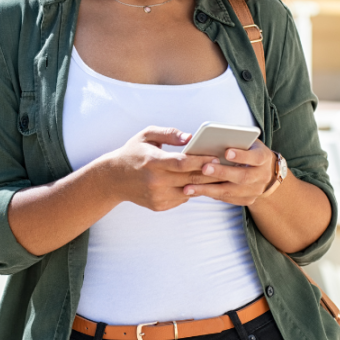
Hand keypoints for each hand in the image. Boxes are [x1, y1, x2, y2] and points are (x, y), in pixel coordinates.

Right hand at [101, 126, 221, 211]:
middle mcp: (155, 181)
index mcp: (153, 161)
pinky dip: (191, 191)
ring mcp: (157, 196)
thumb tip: (190, 137)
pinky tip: (199, 183)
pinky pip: (182, 199)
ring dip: (204, 184)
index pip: (182, 163)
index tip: (216, 157)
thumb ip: (169, 133)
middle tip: (226, 167)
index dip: (201, 161)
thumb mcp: (147, 135)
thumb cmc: (133, 152)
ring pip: (189, 191)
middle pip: (190, 178)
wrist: (114, 178)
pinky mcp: (159, 205)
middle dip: (210, 173)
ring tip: (218, 176)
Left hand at [181, 140, 278, 205]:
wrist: (266, 171)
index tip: (227, 152)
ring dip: (209, 189)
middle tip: (204, 168)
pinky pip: (228, 198)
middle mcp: (262, 176)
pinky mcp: (248, 199)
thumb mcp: (248, 142)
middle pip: (242, 176)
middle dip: (222, 173)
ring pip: (232, 191)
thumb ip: (236, 140)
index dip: (242, 156)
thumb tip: (212, 138)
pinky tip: (196, 191)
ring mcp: (256, 190)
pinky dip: (212, 194)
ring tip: (189, 187)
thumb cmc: (250, 150)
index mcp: (263, 157)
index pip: (255, 157)